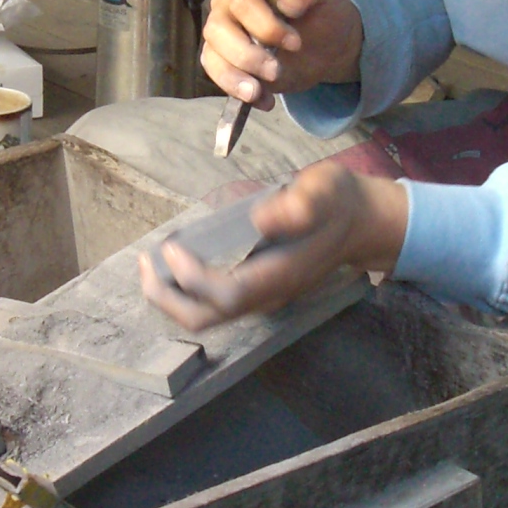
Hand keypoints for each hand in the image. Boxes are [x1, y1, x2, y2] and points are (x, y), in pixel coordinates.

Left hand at [139, 162, 407, 327]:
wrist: (364, 223)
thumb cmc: (339, 203)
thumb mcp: (325, 190)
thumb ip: (298, 205)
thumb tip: (261, 220)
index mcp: (281, 276)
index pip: (226, 294)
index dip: (192, 279)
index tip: (172, 248)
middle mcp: (268, 295)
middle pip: (207, 318)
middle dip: (167, 298)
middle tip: (144, 263)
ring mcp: (262, 297)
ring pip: (207, 316)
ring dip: (172, 296)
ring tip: (150, 262)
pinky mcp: (257, 290)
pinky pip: (212, 303)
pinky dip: (185, 290)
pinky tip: (174, 262)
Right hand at [202, 0, 362, 107]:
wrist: (325, 42)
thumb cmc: (322, 8)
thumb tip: (288, 3)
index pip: (242, 0)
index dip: (264, 25)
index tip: (295, 43)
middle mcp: (227, 3)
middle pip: (218, 28)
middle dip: (246, 55)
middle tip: (276, 72)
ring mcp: (221, 32)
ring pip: (211, 54)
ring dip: (234, 78)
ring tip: (259, 93)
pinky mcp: (223, 60)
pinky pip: (217, 76)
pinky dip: (236, 92)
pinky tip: (263, 100)